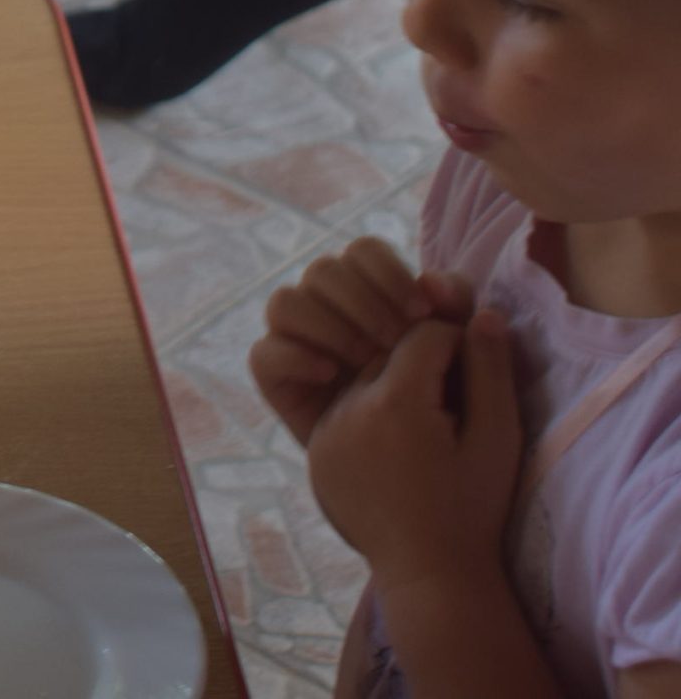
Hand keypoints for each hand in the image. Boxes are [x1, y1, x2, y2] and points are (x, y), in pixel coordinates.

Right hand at [250, 238, 473, 445]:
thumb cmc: (444, 409)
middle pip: (323, 270)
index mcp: (371, 291)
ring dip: (328, 326)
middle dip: (363, 303)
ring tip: (365, 362)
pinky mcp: (277, 378)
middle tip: (394, 342)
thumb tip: (432, 281)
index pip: (363, 250)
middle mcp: (327, 308)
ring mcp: (297, 341)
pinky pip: (262, 352)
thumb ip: (456, 311)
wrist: (418, 477)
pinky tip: (330, 375)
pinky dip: (294, 356)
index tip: (421, 313)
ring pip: (285, 301)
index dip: (389, 273)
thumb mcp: (464, 357)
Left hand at [308, 312, 522, 595]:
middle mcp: (349, 409)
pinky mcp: (314, 449)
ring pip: (360, 376)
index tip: (474, 373)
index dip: (456, 345)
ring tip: (425, 420)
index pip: (425, 335)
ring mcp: (326, 430)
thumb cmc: (474, 507)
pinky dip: (368, 410)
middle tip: (451, 393)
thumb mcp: (497, 438)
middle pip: (386, 351)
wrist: (430, 573)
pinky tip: (398, 441)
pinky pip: (340, 406)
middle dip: (419, 359)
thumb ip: (490, 371)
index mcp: (396, 403)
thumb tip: (484, 314)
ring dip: (390, 382)